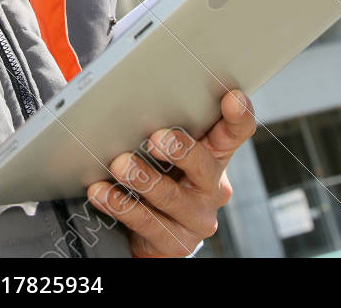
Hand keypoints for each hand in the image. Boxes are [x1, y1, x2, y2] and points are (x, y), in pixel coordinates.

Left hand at [86, 89, 255, 257]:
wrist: (155, 234)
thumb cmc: (162, 177)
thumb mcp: (171, 153)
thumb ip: (166, 129)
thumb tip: (133, 99)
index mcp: (215, 156)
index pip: (236, 133)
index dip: (239, 116)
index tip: (232, 97)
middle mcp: (213, 187)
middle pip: (203, 166)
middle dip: (180, 149)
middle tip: (155, 138)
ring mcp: (197, 218)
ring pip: (171, 197)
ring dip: (143, 179)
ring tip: (120, 165)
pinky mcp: (176, 243)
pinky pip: (147, 223)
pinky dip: (121, 205)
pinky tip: (102, 193)